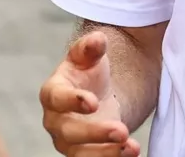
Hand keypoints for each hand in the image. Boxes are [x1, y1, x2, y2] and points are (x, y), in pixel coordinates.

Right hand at [39, 31, 141, 156]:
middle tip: (121, 130)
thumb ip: (91, 46)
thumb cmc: (88, 72)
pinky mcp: (83, 154)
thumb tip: (97, 39)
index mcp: (53, 92)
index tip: (93, 102)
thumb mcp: (90, 55)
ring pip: (81, 154)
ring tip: (129, 146)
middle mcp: (56, 121)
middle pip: (69, 131)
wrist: (97, 93)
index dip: (72, 101)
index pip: (56, 98)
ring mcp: (68, 142)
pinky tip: (132, 152)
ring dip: (106, 153)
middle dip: (95, 133)